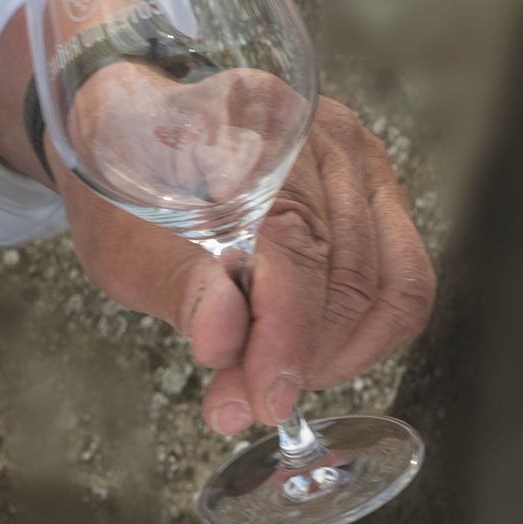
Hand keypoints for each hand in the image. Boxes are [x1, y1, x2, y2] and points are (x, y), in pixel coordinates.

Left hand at [0, 15, 436, 435]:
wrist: (139, 137)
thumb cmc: (126, 185)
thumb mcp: (119, 241)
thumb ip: (173, 286)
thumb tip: (222, 338)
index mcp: (249, 124)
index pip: (296, 239)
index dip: (285, 331)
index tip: (264, 395)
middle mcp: (320, 133)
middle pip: (350, 273)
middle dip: (304, 359)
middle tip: (248, 399)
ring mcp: (360, 163)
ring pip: (392, 285)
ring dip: (336, 354)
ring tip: (273, 375)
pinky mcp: (378, 196)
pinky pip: (403, 282)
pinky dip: (364, 336)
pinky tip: (311, 351)